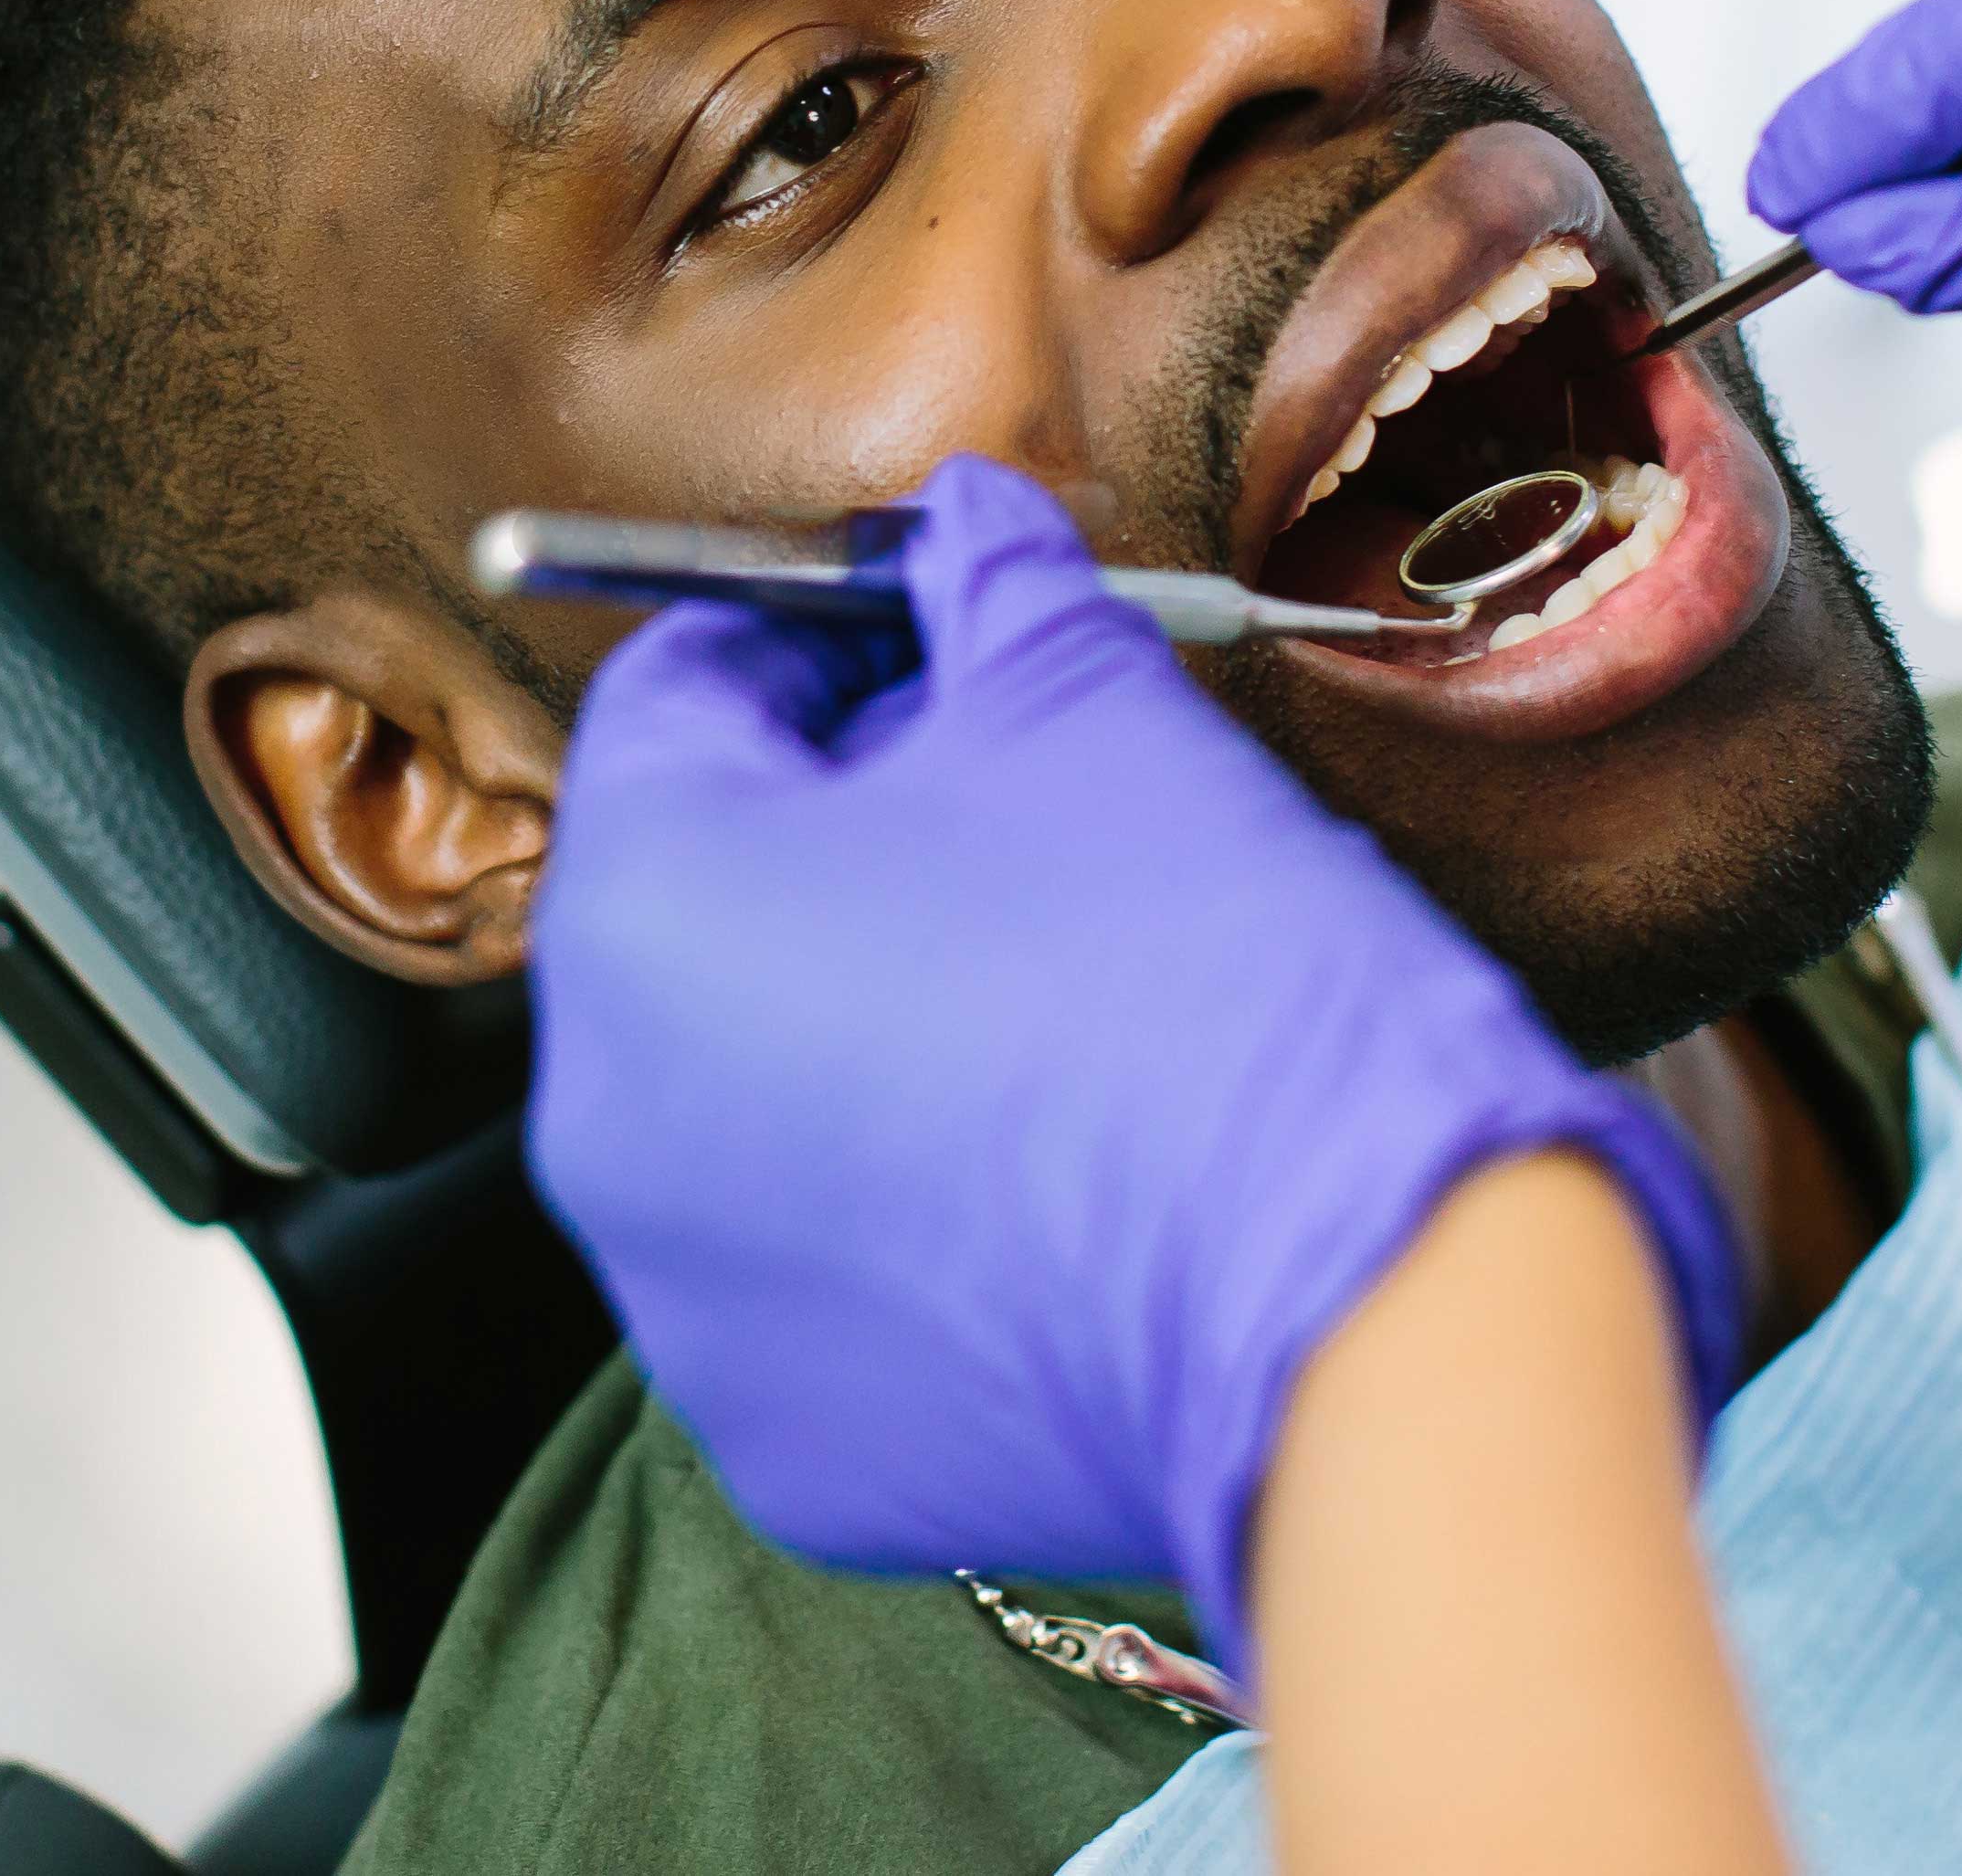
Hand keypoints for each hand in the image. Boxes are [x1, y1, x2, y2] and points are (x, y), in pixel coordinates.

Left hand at [525, 457, 1741, 1669]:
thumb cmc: (1211, 972)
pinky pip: (813, 1269)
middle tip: (1014, 813)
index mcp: (646, 900)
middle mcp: (604, 1115)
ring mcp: (683, 1298)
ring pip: (746, 1095)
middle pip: (696, 903)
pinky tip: (1053, 1170)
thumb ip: (986, 580)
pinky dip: (903, 1206)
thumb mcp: (1092, 698)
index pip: (678, 695)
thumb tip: (961, 527)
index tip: (931, 644)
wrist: (1357, 1297)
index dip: (816, 642)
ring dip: (864, 1022)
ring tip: (1055, 1000)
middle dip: (836, 832)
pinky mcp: (783, 1434)